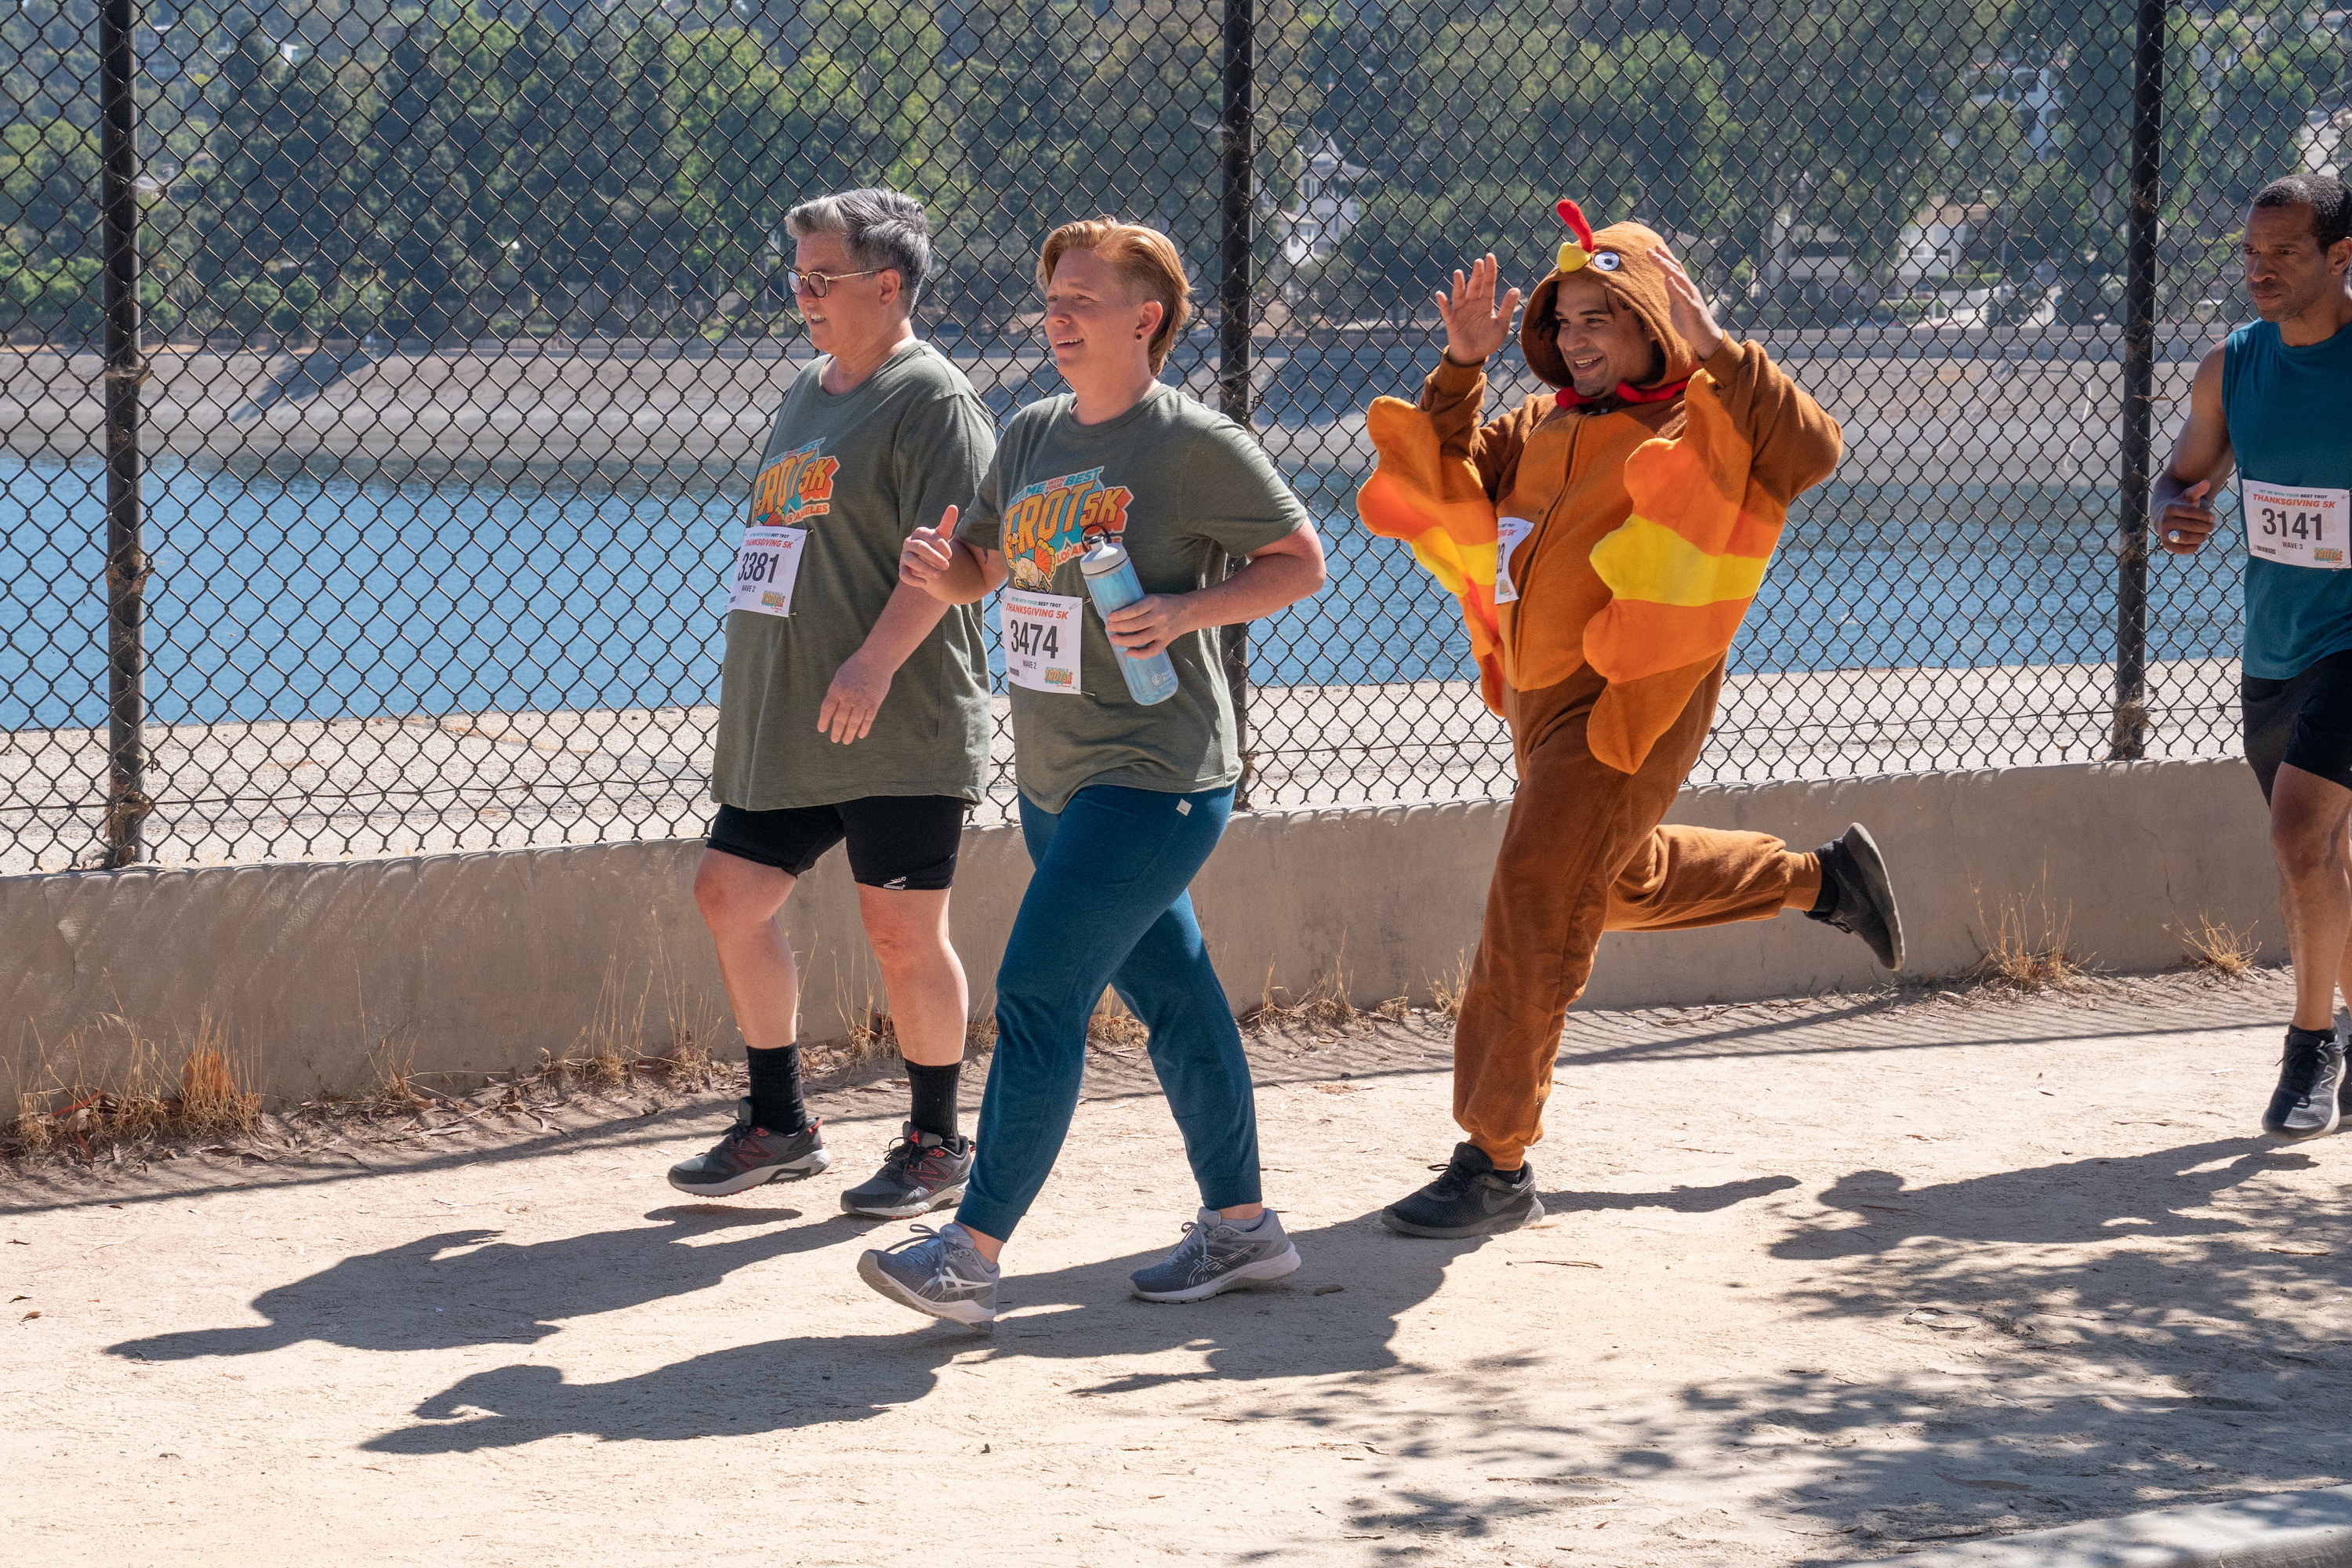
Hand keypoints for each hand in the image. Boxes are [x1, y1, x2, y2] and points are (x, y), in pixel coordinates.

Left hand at [817, 650, 890, 743]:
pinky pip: (868, 719)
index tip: (822, 730)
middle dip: (836, 731)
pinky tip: (860, 735)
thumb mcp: (840, 676)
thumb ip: (836, 691)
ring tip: (846, 741)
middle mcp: (849, 696)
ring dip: (849, 733)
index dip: (823, 721)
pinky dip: (864, 728)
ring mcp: (862, 700)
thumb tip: (832, 708)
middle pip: (840, 718)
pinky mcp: (874, 702)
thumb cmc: (856, 666)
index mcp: (837, 689)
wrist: (877, 659)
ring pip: (854, 722)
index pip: (827, 709)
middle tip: (834, 740)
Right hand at [900, 505, 957, 589]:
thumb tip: (953, 506)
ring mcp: (904, 556)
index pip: (928, 537)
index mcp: (919, 532)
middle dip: (934, 557)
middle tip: (947, 566)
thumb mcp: (943, 535)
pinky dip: (913, 579)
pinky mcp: (902, 569)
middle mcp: (909, 542)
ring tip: (939, 575)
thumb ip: (947, 522)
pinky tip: (925, 583)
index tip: (951, 555)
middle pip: (920, 548)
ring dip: (925, 568)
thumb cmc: (937, 546)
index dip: (940, 546)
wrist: (930, 561)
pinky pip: (903, 574)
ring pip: (911, 561)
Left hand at [1104, 593, 1195, 658]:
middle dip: (1119, 627)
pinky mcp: (1166, 641)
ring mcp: (1163, 630)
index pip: (1134, 610)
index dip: (1120, 615)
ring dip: (1125, 640)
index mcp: (1154, 603)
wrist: (1189, 611)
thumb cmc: (1166, 603)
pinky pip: (1152, 650)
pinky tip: (1128, 652)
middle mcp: (1159, 617)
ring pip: (1141, 638)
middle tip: (1108, 627)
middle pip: (1136, 625)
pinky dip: (1140, 654)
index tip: (1110, 617)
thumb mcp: (1153, 598)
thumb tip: (1118, 612)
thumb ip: (1139, 604)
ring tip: (1113, 639)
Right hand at [1433, 253, 1520, 366]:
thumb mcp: (1501, 326)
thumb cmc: (1488, 341)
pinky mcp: (1452, 321)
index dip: (1489, 270)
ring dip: (1458, 284)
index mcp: (1486, 303)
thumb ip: (1507, 308)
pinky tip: (1441, 295)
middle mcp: (1473, 303)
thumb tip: (1515, 289)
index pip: (1488, 283)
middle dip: (1476, 274)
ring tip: (1458, 273)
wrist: (1473, 357)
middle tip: (1478, 262)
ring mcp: (1461, 311)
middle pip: (1475, 285)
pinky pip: (1447, 311)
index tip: (1489, 256)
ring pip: (1459, 294)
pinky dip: (1443, 303)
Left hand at [1651, 245, 1723, 361]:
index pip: (1673, 269)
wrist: (1704, 338)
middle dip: (1664, 258)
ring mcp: (1691, 298)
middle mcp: (1688, 289)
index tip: (1653, 247)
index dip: (1664, 258)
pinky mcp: (1692, 309)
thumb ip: (1672, 292)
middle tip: (1652, 248)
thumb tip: (1666, 278)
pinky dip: (1676, 288)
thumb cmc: (1689, 322)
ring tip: (1658, 259)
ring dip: (1668, 268)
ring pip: (1680, 279)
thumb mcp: (1677, 304)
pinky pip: (1683, 297)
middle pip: (1676, 270)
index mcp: (1683, 288)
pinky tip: (1669, 280)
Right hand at [2155, 480, 2216, 554]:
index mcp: (2170, 508)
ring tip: (2206, 534)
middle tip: (2212, 526)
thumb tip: (2207, 482)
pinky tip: (2198, 542)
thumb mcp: (2188, 496)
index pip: (2191, 513)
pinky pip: (2181, 549)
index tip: (2213, 517)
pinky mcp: (2166, 545)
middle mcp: (2164, 521)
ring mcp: (2164, 533)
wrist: (2162, 516)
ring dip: (2200, 537)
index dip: (2205, 516)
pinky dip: (2193, 547)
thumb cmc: (2180, 505)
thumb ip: (2197, 490)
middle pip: (2190, 526)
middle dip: (2205, 527)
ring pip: (2186, 538)